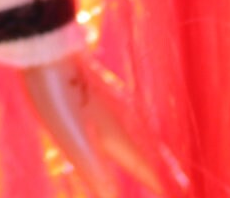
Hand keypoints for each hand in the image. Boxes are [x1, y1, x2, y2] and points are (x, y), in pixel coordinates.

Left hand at [19, 57, 174, 194]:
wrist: (47, 46)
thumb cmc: (58, 93)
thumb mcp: (70, 138)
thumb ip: (93, 170)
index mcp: (117, 133)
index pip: (146, 165)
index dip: (160, 182)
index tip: (181, 193)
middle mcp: (120, 117)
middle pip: (149, 147)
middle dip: (164, 166)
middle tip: (181, 181)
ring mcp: (110, 101)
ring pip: (138, 130)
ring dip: (151, 149)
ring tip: (158, 159)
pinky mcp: (96, 89)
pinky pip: (125, 117)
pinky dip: (136, 131)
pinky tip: (122, 125)